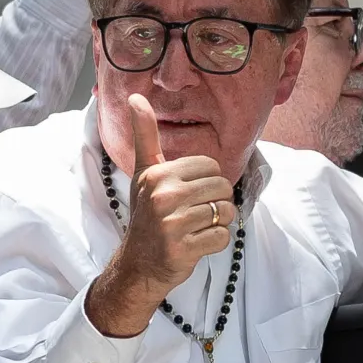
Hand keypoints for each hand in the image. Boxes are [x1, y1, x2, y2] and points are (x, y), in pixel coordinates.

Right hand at [86, 95, 233, 337]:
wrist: (137, 265)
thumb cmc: (147, 216)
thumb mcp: (144, 174)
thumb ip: (145, 135)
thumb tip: (136, 97)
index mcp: (157, 175)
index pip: (210, 166)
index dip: (206, 181)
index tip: (187, 195)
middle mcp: (162, 197)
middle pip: (222, 188)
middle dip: (216, 202)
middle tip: (193, 215)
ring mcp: (172, 224)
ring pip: (226, 213)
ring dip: (218, 223)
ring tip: (196, 228)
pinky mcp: (183, 249)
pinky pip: (222, 237)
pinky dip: (215, 243)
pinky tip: (196, 244)